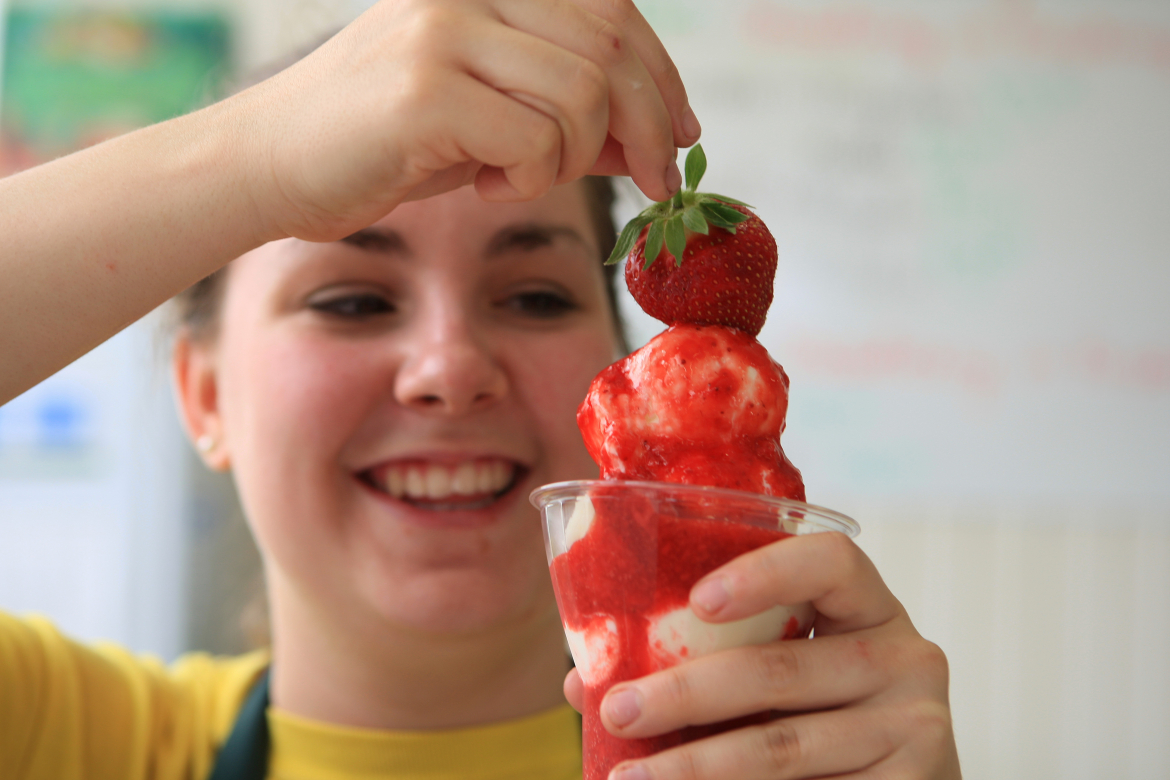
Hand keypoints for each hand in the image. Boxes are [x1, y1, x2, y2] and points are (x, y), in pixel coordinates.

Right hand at [232, 0, 697, 241]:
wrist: (269, 166)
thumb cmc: (382, 147)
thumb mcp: (491, 124)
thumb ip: (566, 118)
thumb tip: (650, 137)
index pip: (611, 7)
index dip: (661, 72)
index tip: (683, 131)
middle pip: (610, 44)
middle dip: (651, 124)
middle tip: (654, 181)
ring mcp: (444, 30)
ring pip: (581, 93)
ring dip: (575, 156)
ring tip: (524, 178)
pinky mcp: (426, 87)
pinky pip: (534, 138)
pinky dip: (532, 178)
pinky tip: (490, 187)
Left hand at [564, 532, 961, 778]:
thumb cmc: (821, 716)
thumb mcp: (780, 674)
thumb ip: (701, 663)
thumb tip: (585, 681)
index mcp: (867, 608)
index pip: (831, 562)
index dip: (765, 573)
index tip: (697, 600)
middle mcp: (905, 657)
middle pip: (782, 666)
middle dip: (685, 692)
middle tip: (618, 711)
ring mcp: (916, 728)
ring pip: (783, 746)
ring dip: (695, 766)